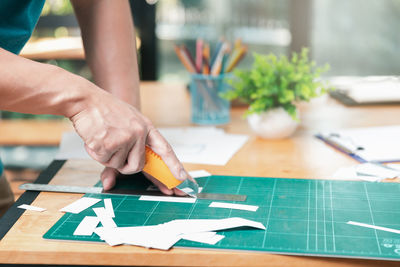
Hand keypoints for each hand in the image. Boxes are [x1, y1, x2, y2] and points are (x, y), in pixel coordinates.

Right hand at [70, 89, 193, 193]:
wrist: (86, 99)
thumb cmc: (105, 111)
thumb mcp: (124, 124)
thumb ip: (125, 151)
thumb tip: (110, 183)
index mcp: (146, 127)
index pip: (164, 149)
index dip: (174, 165)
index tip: (182, 178)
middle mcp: (138, 133)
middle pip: (137, 166)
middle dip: (124, 166)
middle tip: (114, 148)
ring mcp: (124, 138)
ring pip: (117, 165)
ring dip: (107, 157)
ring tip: (104, 136)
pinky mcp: (108, 143)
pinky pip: (103, 161)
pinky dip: (96, 153)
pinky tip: (95, 136)